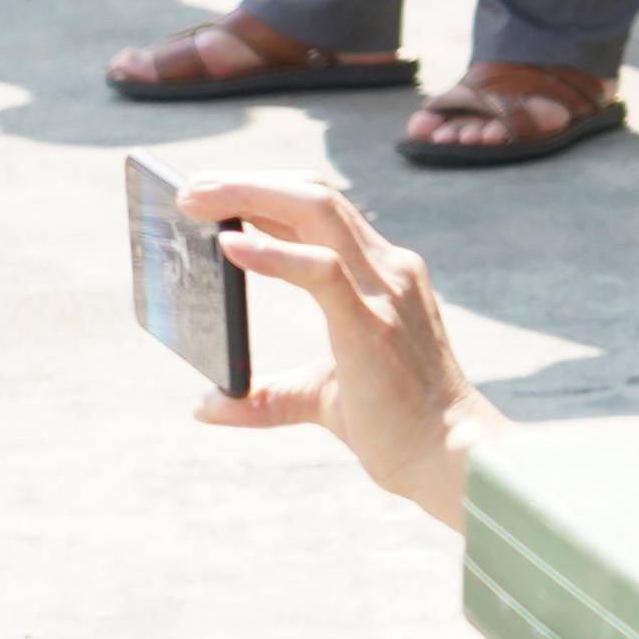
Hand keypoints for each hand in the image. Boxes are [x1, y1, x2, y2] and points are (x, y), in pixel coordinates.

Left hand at [182, 173, 504, 533]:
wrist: (448, 456)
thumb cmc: (395, 427)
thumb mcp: (319, 398)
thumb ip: (267, 396)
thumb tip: (205, 403)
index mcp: (381, 276)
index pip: (322, 211)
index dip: (268, 193)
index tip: (216, 194)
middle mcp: (387, 269)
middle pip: (316, 196)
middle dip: (250, 183)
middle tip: (191, 188)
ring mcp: (384, 290)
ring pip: (318, 211)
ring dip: (251, 195)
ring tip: (195, 198)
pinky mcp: (371, 324)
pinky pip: (320, 271)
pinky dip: (271, 252)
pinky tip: (230, 245)